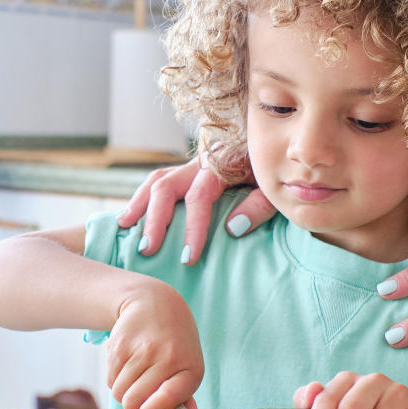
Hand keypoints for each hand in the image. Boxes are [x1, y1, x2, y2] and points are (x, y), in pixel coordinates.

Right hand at [106, 280, 203, 408]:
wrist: (154, 303)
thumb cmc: (175, 342)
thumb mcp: (188, 365)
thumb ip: (184, 396)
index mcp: (189, 368)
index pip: (168, 399)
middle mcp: (166, 358)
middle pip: (134, 402)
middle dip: (133, 408)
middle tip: (138, 403)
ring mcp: (141, 350)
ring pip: (119, 393)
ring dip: (123, 394)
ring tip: (134, 380)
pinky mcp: (119, 346)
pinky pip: (110, 379)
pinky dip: (115, 381)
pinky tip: (126, 367)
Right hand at [116, 157, 275, 263]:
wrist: (283, 150)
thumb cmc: (281, 174)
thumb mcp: (278, 190)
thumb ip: (259, 206)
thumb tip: (231, 229)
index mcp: (224, 164)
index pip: (199, 197)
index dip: (193, 228)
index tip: (188, 258)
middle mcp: (202, 161)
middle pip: (166, 186)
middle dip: (155, 220)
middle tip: (148, 250)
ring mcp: (193, 164)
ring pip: (156, 179)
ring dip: (139, 205)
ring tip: (124, 228)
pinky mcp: (190, 171)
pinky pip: (159, 181)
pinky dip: (142, 199)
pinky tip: (131, 217)